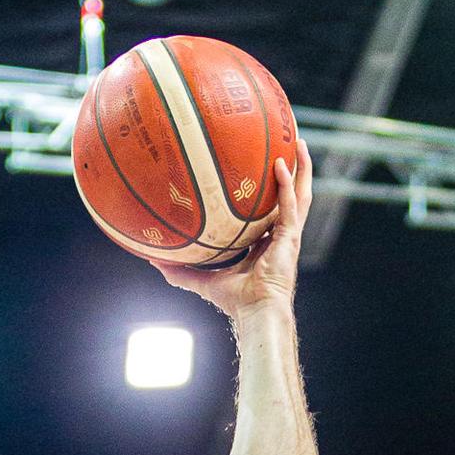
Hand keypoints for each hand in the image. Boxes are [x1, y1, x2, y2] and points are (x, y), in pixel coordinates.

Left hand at [153, 143, 312, 314]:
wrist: (256, 313)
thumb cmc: (235, 302)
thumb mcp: (202, 281)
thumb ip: (181, 271)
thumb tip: (153, 262)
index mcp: (265, 245)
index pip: (270, 214)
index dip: (269, 194)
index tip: (262, 174)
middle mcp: (280, 236)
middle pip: (292, 196)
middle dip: (293, 171)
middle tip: (287, 145)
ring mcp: (289, 236)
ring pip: (302, 194)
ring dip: (302, 168)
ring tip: (297, 141)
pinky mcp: (290, 238)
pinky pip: (290, 204)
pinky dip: (287, 184)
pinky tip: (281, 163)